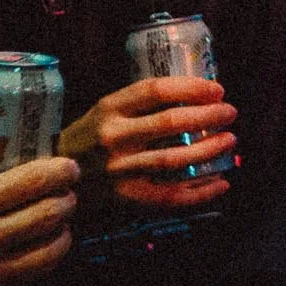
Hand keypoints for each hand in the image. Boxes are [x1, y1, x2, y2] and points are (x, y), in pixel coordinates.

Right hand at [0, 153, 78, 285]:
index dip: (61, 171)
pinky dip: (27, 269)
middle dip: (67, 200)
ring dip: (60, 236)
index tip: (68, 167)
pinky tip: (18, 260)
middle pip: (53, 215)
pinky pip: (23, 284)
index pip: (36, 181)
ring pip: (51, 254)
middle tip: (65, 195)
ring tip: (55, 229)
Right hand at [58, 78, 237, 210]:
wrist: (55, 178)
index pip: (155, 90)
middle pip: (170, 123)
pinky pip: (170, 196)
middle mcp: (114, 137)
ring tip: (229, 140)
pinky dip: (200, 192)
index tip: (217, 90)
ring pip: (174, 159)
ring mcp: (120, 169)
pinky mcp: (126, 197)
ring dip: (208, 150)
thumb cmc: (89, 138)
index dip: (191, 88)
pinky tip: (221, 184)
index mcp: (109, 109)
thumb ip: (140, 103)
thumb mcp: (105, 110)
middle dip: (208, 116)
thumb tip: (196, 95)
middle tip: (230, 113)